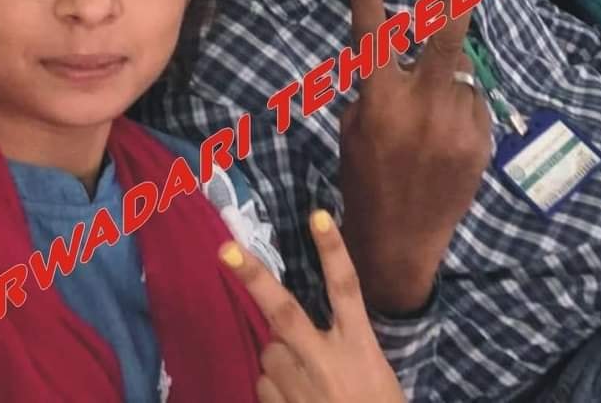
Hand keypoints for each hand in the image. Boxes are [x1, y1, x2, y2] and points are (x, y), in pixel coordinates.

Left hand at [220, 210, 406, 402]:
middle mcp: (326, 362)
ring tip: (307, 385)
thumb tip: (288, 334)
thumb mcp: (374, 374)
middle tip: (226, 250)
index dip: (332, 251)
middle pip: (284, 311)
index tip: (317, 215)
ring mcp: (299, 388)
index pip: (346, 289)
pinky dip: (274, 388)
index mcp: (359, 347)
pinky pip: (264, 386)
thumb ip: (338, 347)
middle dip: (253, 278)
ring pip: (269, 353)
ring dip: (278, 359)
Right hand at [339, 0, 491, 313]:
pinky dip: (461, 105)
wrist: (400, 240)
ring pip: (464, 70)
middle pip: (447, 39)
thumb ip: (380, 85)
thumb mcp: (356, 127)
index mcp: (379, 102)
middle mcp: (421, 108)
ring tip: (431, 110)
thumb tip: (406, 50)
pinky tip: (445, 139)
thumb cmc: (365, 177)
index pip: (370, 37)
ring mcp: (457, 125)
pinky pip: (474, 102)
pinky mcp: (481, 141)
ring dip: (450, 71)